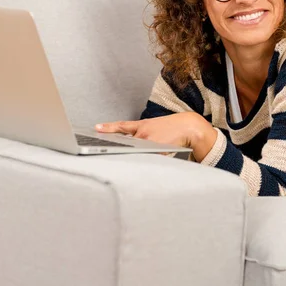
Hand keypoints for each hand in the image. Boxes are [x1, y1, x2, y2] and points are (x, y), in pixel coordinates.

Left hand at [95, 112, 217, 161]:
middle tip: (106, 143)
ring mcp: (150, 142)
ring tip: (131, 155)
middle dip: (117, 146)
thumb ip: (140, 134)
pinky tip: (148, 160)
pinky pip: (147, 157)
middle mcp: (143, 133)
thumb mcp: (154, 126)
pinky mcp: (157, 150)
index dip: (108, 127)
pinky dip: (146, 160)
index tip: (97, 127)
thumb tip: (130, 142)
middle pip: (126, 142)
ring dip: (133, 155)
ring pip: (135, 151)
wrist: (188, 126)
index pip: (122, 126)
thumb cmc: (170, 127)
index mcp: (142, 126)